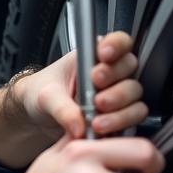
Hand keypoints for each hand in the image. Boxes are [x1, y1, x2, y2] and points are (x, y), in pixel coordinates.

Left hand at [13, 31, 147, 139]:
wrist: (36, 117)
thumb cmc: (41, 94)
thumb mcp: (46, 96)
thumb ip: (62, 108)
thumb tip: (79, 126)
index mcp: (94, 54)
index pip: (119, 41)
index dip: (117, 46)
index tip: (103, 56)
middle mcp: (111, 72)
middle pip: (130, 70)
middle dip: (116, 85)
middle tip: (97, 98)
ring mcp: (118, 93)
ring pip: (135, 97)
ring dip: (120, 110)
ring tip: (97, 122)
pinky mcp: (119, 115)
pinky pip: (133, 118)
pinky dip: (120, 125)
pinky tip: (101, 130)